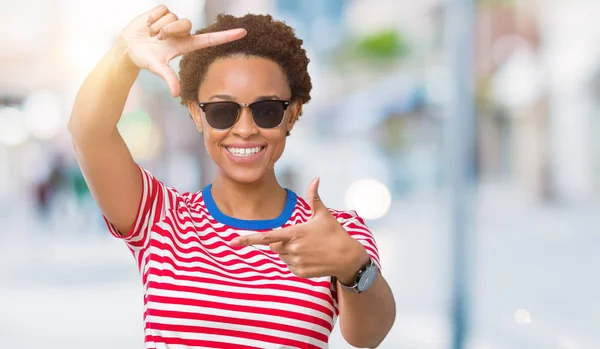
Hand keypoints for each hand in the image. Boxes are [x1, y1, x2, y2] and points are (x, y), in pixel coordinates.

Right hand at [118, 5, 245, 96]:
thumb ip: (168, 78)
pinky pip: (162, 9)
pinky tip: (147, 25)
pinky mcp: (162, 12)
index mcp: (186, 45)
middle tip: (158, 38)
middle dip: (169, 30)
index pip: (210, 40)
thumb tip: (175, 94)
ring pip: (172, 17)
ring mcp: (172, 22)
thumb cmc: (145, 59)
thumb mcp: (157, 68)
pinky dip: (152, 18)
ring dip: (159, 26)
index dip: (226, 36)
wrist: (128, 47)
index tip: (243, 33)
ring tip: (151, 34)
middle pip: (185, 24)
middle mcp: (182, 33)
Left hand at [230, 178, 369, 281]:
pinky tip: (311, 257)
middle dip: (281, 242)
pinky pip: (289, 266)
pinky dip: (295, 261)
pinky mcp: (300, 272)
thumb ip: (314, 197)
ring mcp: (296, 262)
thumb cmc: (335, 233)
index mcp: (295, 233)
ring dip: (289, 252)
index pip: (266, 237)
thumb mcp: (324, 215)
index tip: (233, 241)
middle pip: (273, 246)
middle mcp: (293, 249)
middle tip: (300, 238)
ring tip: (308, 248)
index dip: (248, 239)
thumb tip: (315, 178)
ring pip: (281, 256)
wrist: (348, 257)